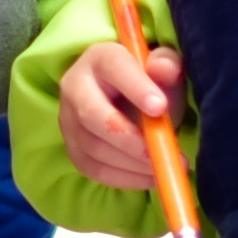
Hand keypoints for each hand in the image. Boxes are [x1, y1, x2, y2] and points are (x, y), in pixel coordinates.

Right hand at [57, 35, 186, 197]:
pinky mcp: (73, 149)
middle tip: (165, 152)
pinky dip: (125, 178)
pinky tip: (150, 177)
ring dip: (133, 163)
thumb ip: (167, 66)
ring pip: (94, 147)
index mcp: (100, 58)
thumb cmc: (152, 84)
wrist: (133, 105)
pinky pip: (94, 170)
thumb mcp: (165, 71)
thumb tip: (165, 69)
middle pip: (92, 115)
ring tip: (166, 167)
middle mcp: (75, 86)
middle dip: (130, 139)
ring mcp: (69, 120)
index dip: (136, 88)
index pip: (114, 68)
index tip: (160, 108)